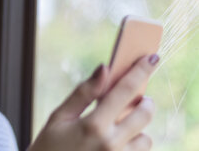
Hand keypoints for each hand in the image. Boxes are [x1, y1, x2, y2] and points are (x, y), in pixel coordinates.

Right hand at [28, 54, 158, 150]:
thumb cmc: (48, 147)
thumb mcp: (59, 117)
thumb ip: (83, 93)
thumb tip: (104, 69)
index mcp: (93, 125)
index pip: (124, 91)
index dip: (140, 71)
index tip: (152, 58)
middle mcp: (111, 144)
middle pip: (144, 114)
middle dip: (144, 102)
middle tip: (135, 99)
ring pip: (146, 138)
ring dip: (137, 129)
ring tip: (118, 128)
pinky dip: (132, 145)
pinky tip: (114, 143)